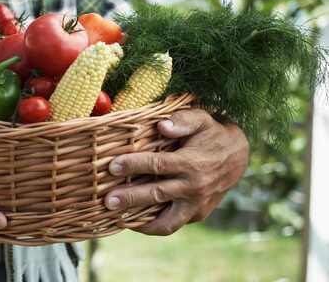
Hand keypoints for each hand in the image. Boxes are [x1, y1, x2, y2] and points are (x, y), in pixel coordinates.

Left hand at [104, 109, 248, 234]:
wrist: (238, 156)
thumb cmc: (211, 134)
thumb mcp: (201, 119)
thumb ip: (182, 120)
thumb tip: (161, 125)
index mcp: (191, 163)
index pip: (158, 165)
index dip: (134, 165)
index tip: (113, 166)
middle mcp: (194, 187)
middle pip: (157, 195)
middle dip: (130, 199)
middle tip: (107, 201)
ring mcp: (196, 205)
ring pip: (167, 222)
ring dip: (140, 224)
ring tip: (117, 220)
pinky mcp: (197, 215)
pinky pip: (172, 225)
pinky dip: (153, 226)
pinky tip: (132, 221)